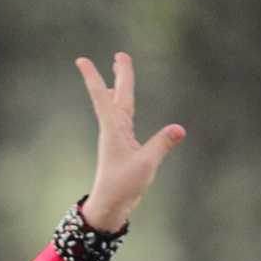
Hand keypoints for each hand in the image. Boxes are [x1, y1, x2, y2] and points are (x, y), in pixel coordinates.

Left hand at [75, 52, 183, 233]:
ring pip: (121, 105)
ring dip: (121, 86)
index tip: (81, 60)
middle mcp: (114, 129)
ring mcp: (118, 137)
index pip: (101, 96)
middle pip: (118, 95)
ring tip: (117, 69)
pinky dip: (123, 105)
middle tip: (120, 55)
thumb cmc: (122, 185)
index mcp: (113, 129)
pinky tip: (119, 102)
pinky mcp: (124, 146)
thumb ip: (162, 144)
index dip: (93, 77)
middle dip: (120, 75)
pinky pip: (124, 118)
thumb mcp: (145, 164)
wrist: (111, 205)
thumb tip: (179, 129)